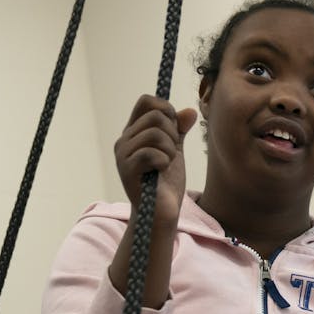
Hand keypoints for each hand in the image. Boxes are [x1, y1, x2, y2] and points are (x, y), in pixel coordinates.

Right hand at [113, 94, 196, 226]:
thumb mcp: (175, 151)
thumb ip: (179, 131)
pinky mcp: (127, 169)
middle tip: (172, 152)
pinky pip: (151, 152)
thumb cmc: (167, 183)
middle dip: (172, 132)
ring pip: (154, 133)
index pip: (146, 101)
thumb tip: (190, 111)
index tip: (174, 129)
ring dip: (170, 149)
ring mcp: (123, 154)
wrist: (162, 211)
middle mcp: (125, 140)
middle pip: (155, 114)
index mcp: (134, 132)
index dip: (166, 109)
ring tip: (167, 163)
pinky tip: (162, 170)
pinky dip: (165, 161)